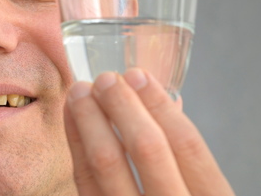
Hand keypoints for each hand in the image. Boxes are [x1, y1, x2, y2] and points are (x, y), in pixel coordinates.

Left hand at [64, 68, 234, 194]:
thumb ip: (187, 165)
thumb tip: (165, 102)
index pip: (188, 148)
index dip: (160, 106)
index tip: (138, 75)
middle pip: (147, 150)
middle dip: (121, 106)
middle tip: (105, 78)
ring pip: (104, 168)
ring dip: (88, 122)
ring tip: (80, 92)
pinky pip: (83, 185)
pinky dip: (76, 149)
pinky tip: (73, 125)